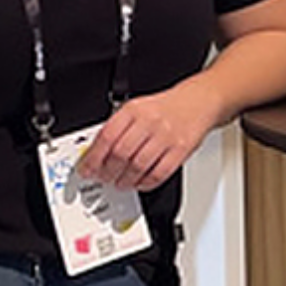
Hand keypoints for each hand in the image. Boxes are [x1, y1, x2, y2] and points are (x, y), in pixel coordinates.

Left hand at [77, 78, 223, 191]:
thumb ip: (118, 128)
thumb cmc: (165, 108)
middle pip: (121, 154)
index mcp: (134, 110)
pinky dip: (146, 183)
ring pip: (138, 166)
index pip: (107, 137)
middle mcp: (150, 122)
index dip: (93, 157)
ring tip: (120, 183)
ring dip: (125, 180)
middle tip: (103, 178)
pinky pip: (159, 173)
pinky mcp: (181, 150)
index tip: (87, 169)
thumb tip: (96, 153)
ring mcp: (166, 137)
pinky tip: (139, 183)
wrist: (198, 102)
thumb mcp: (137, 108)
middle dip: (107, 172)